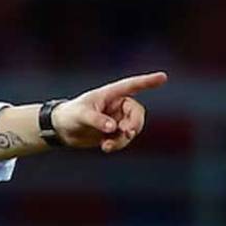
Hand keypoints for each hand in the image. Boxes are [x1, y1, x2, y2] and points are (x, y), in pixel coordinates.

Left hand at [51, 72, 167, 152]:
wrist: (62, 130)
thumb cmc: (70, 115)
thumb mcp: (82, 116)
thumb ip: (97, 120)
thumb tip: (114, 128)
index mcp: (110, 94)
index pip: (132, 86)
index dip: (147, 82)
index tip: (163, 77)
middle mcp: (117, 106)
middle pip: (136, 113)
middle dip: (134, 123)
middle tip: (127, 133)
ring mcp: (117, 119)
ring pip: (131, 129)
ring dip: (123, 138)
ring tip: (107, 146)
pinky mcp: (114, 133)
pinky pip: (123, 139)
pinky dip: (117, 144)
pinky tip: (105, 147)